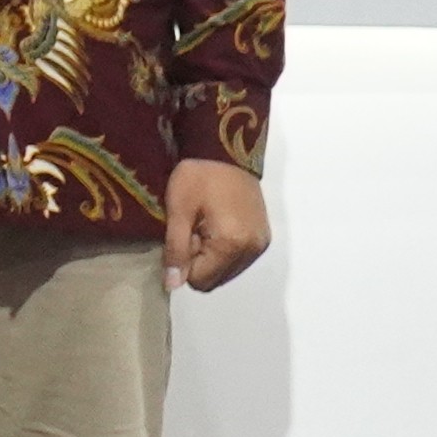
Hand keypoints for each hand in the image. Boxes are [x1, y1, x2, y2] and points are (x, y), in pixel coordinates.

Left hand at [165, 155, 271, 291]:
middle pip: (216, 279)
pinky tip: (216, 225)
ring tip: (204, 225)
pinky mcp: (263, 236)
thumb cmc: (197, 177)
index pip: (201, 280)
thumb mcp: (179, 211)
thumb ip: (176, 250)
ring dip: (210, 256)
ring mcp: (261, 244)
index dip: (184, 263)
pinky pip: (238, 259)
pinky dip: (223, 250)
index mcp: (233, 245)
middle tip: (192, 229)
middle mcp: (253, 250)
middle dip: (198, 261)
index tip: (183, 235)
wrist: (226, 151)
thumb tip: (173, 285)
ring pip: (227, 270)